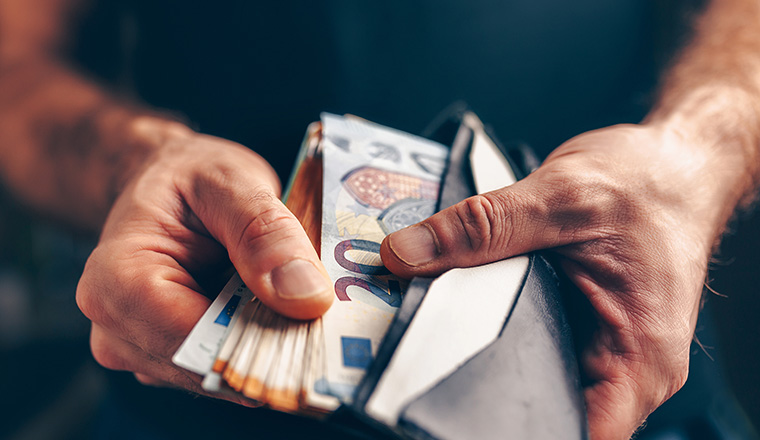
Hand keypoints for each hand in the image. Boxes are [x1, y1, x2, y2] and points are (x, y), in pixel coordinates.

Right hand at [76, 118, 332, 402]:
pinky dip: (258, 349)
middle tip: (325, 316)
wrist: (168, 186)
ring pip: (221, 376)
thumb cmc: (189, 177)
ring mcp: (140, 350)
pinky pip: (222, 370)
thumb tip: (307, 298)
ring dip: (268, 349)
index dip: (261, 342)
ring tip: (299, 307)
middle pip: (208, 367)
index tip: (320, 326)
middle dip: (272, 347)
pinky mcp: (168, 358)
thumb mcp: (231, 183)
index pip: (193, 341)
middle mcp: (116, 328)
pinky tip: (278, 316)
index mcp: (117, 281)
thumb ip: (266, 235)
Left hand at [381, 123, 735, 438]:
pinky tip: (471, 308)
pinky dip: (500, 331)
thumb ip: (481, 227)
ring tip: (450, 324)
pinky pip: (534, 348)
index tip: (453, 402)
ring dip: (491, 356)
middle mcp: (626, 367)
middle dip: (487, 383)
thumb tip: (407, 254)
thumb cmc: (648, 184)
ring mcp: (604, 352)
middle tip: (431, 352)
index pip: (575, 430)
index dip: (511, 425)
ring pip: (534, 377)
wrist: (674, 165)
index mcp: (638, 355)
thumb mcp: (559, 197)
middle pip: (546, 408)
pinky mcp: (584, 332)